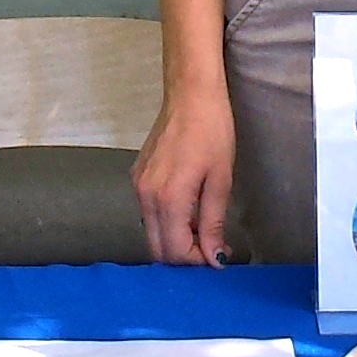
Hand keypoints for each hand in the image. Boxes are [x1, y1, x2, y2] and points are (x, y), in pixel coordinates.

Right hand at [134, 85, 237, 266]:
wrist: (190, 95)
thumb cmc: (211, 131)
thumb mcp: (220, 180)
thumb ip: (212, 223)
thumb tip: (213, 257)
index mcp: (168, 198)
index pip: (174, 251)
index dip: (196, 261)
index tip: (217, 258)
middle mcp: (145, 196)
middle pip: (157, 248)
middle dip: (183, 256)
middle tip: (210, 250)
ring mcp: (138, 186)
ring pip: (151, 232)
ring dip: (174, 240)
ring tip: (202, 229)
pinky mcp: (137, 177)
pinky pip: (148, 213)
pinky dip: (166, 222)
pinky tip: (188, 212)